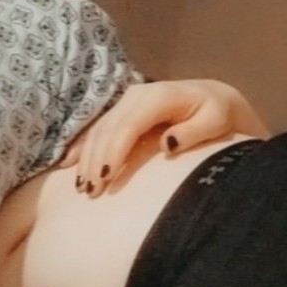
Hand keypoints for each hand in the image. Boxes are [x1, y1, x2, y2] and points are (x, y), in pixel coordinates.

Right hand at [60, 79, 268, 196]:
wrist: (213, 98)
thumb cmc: (217, 114)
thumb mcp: (215, 121)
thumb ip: (193, 132)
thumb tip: (167, 144)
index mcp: (160, 96)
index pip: (130, 124)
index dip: (116, 150)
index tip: (107, 176)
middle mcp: (138, 95)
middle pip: (109, 129)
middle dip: (97, 160)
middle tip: (91, 192)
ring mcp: (127, 102)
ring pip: (100, 130)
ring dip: (88, 158)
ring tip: (83, 188)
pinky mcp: (122, 111)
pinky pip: (98, 129)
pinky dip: (84, 148)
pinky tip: (69, 166)